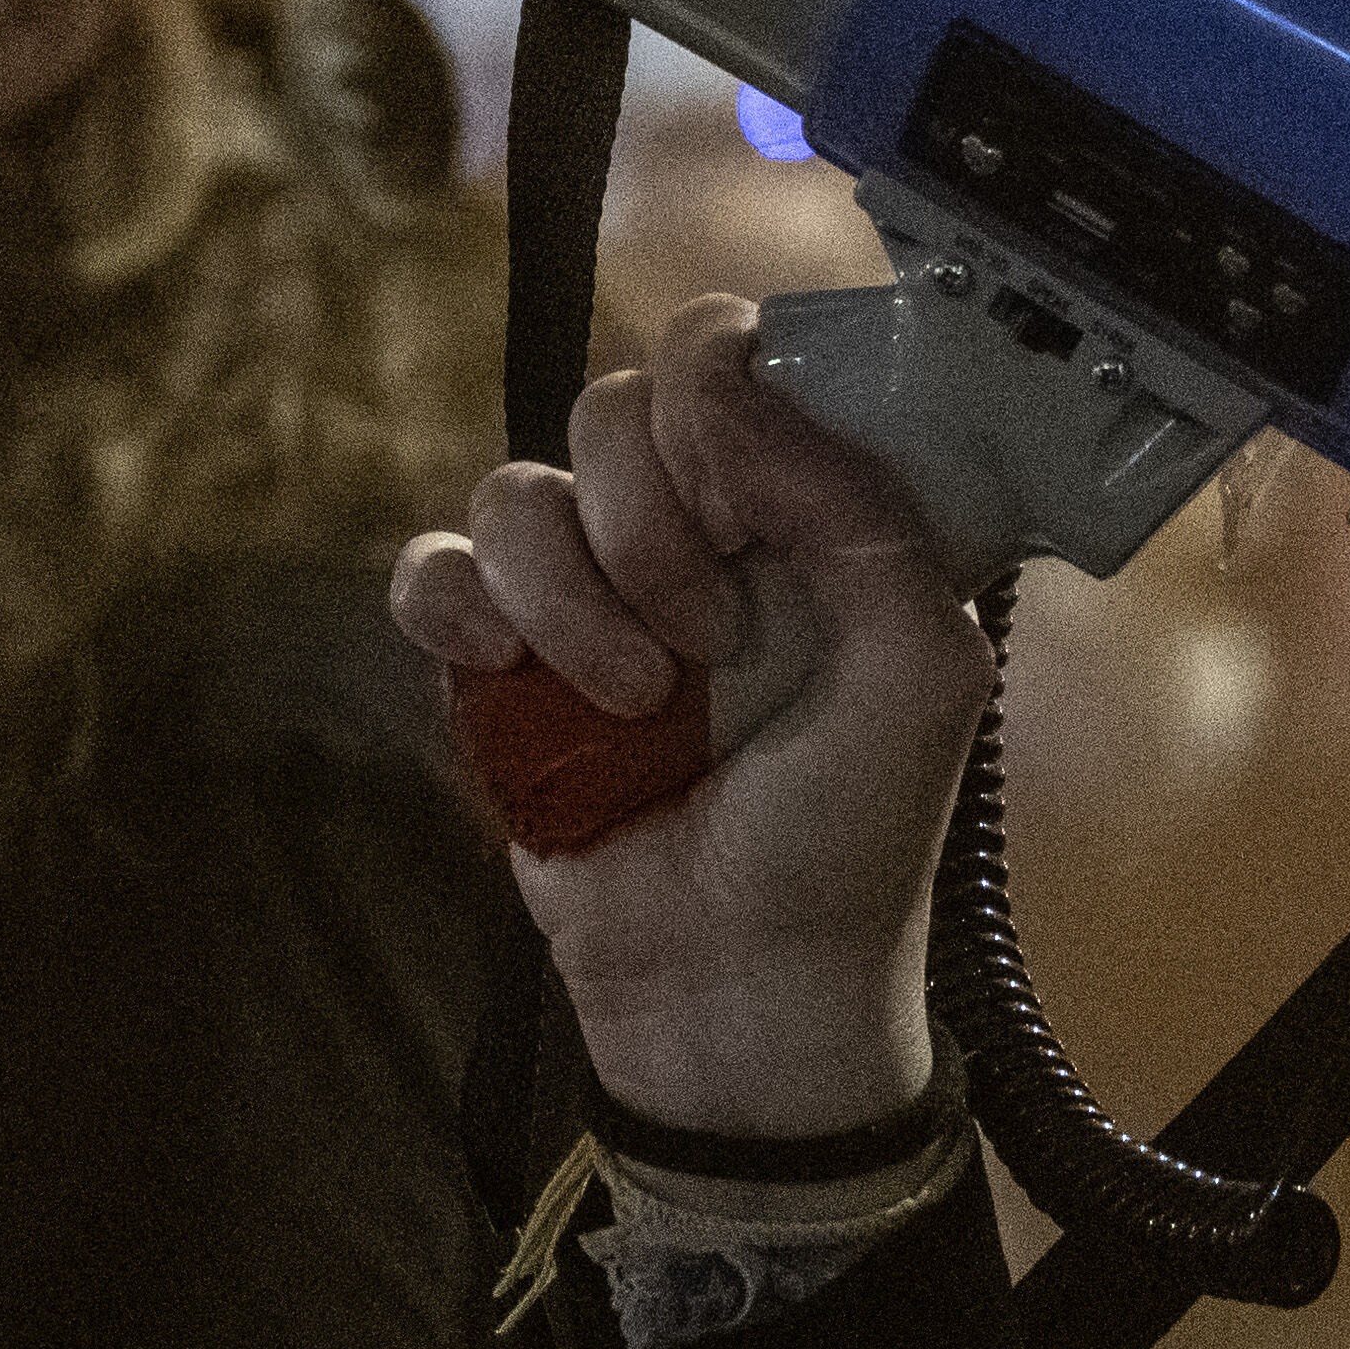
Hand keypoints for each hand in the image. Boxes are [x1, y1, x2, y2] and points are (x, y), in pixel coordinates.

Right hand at [392, 296, 1000, 1137]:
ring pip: (516, 489)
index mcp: (803, 511)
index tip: (743, 507)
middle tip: (708, 641)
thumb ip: (857, 505)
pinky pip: (430, 571)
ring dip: (567, 596)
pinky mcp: (497, 670)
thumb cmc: (850, 841)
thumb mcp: (919, 669)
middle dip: (649, 523)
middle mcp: (693, 534)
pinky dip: (458, 614)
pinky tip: (510, 682)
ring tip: (635, 704)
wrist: (736, 994)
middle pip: (614, 408)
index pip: (733, 354)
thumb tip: (728, 384)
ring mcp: (586, 596)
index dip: (721, 402)